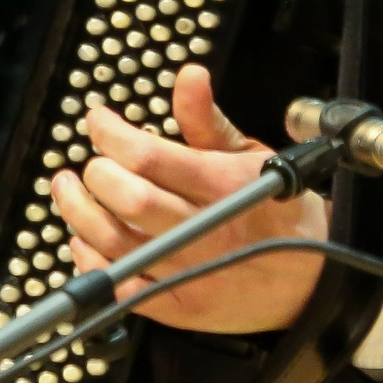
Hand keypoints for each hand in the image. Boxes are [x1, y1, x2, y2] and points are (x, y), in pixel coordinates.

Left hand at [51, 65, 328, 332]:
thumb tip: (188, 75)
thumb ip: (207, 119)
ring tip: (69, 190)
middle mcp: (205, 231)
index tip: (98, 121)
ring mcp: (190, 273)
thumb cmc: (280, 212)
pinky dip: (92, 262)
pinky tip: (84, 238)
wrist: (312, 280)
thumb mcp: (252, 154)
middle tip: (92, 163)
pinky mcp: (178, 308)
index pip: (149, 155)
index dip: (111, 133)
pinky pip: (122, 288)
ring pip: (116, 242)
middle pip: (129, 199)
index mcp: (223, 186)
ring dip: (80, 212)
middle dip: (98, 173)